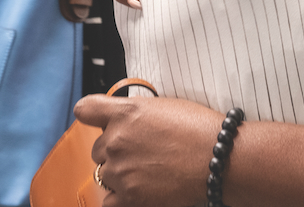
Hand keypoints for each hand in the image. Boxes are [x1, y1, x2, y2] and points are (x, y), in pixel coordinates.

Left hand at [75, 94, 221, 206]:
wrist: (218, 157)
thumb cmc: (199, 129)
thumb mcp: (165, 106)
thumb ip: (136, 112)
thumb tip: (127, 121)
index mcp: (125, 113)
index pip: (85, 109)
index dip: (92, 115)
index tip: (97, 120)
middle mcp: (116, 140)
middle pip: (98, 147)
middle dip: (116, 149)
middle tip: (143, 150)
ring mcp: (120, 170)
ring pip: (104, 174)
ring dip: (120, 173)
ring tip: (149, 170)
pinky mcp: (128, 196)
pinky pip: (109, 200)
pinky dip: (121, 197)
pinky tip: (140, 189)